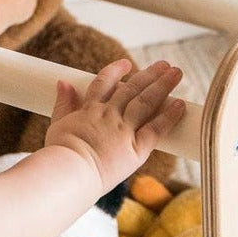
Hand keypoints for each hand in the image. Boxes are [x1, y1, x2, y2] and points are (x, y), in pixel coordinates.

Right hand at [44, 57, 185, 190]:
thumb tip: (62, 83)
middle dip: (149, 75)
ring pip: (146, 102)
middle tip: (164, 64)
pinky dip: (169, 115)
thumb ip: (62, 104)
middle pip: (132, 89)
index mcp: (89, 110)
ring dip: (162, 85)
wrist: (69, 172)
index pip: (104, 83)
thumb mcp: (56, 125)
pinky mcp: (136, 148)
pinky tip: (180, 104)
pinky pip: (156, 128)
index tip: (126, 64)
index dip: (116, 71)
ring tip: (176, 72)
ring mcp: (124, 130)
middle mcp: (109, 115)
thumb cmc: (59, 155)